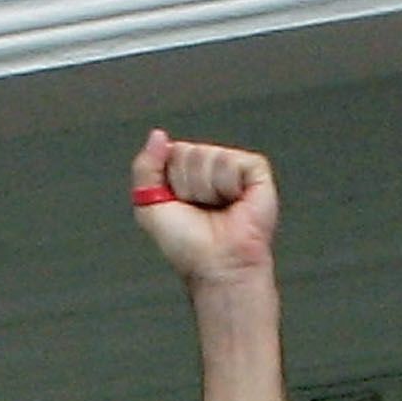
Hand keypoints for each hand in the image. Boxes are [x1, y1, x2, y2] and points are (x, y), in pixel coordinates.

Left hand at [131, 133, 278, 289]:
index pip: (171, 151)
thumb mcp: (149, 206)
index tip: (180, 204)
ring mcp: (235, 169)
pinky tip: (235, 203)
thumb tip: (158, 136)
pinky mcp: (256, 172)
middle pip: (188, 152)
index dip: (170, 180)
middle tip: (201, 210)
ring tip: (218, 210)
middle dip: (188, 184)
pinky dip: (228, 185)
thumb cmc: (188, 246)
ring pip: (209, 156)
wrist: (217, 265)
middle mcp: (212, 169)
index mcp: (188, 173)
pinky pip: (233, 161)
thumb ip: (145, 167)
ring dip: (207, 189)